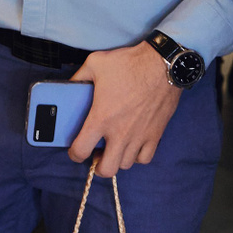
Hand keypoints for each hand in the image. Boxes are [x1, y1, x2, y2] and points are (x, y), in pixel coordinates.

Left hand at [68, 42, 181, 178]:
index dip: (74, 154)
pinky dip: (137, 156)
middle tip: (96, 153)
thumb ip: (79, 77)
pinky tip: (133, 145)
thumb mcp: (95, 63)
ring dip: (117, 158)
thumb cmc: (129, 63)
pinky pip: (145, 158)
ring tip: (114, 147)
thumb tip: (69, 84)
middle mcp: (120, 133)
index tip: (75, 150)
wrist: (162, 64)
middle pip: (106, 169)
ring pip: (125, 165)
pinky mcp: (155, 134)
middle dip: (98, 165)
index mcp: (101, 118)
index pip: (81, 150)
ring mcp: (139, 136)